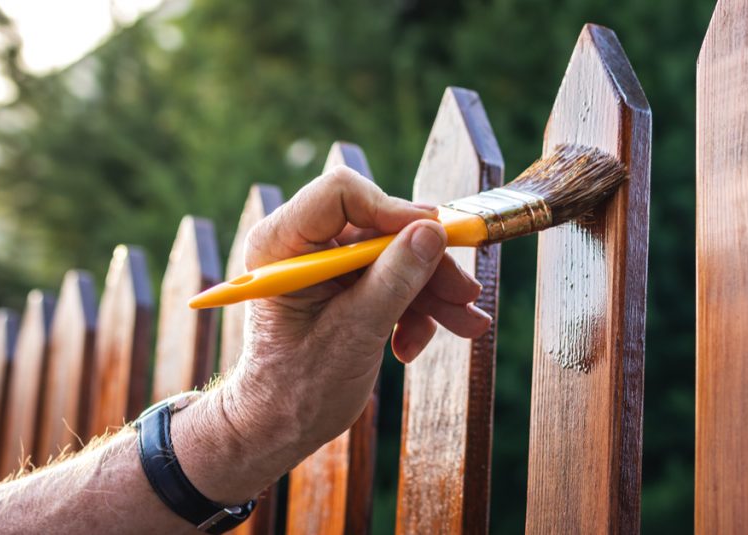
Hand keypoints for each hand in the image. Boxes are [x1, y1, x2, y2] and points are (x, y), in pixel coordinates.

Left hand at [213, 165, 490, 480]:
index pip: (341, 194)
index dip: (393, 210)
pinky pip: (392, 280)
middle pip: (380, 228)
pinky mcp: (346, 286)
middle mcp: (303, 245)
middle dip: (426, 264)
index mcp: (282, 244)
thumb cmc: (297, 388)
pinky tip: (413, 345)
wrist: (281, 429)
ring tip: (466, 324)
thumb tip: (433, 231)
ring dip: (432, 292)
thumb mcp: (354, 333)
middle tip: (466, 293)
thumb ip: (395, 279)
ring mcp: (326, 266)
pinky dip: (414, 310)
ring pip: (395, 256)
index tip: (436, 236)